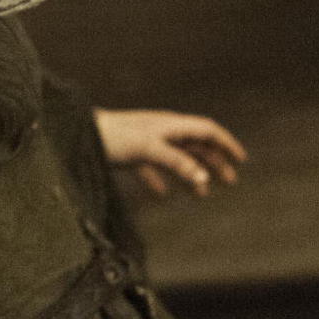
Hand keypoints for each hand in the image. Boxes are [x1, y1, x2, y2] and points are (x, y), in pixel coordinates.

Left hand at [92, 108, 246, 197]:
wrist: (76, 133)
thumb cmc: (112, 136)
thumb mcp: (147, 148)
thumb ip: (176, 163)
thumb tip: (204, 178)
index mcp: (170, 125)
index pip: (206, 130)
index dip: (226, 143)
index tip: (242, 160)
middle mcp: (161, 130)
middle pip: (195, 145)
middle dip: (214, 161)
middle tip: (230, 181)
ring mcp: (145, 141)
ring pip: (176, 157)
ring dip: (192, 173)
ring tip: (202, 194)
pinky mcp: (130, 153)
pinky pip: (152, 167)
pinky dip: (161, 180)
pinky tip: (163, 194)